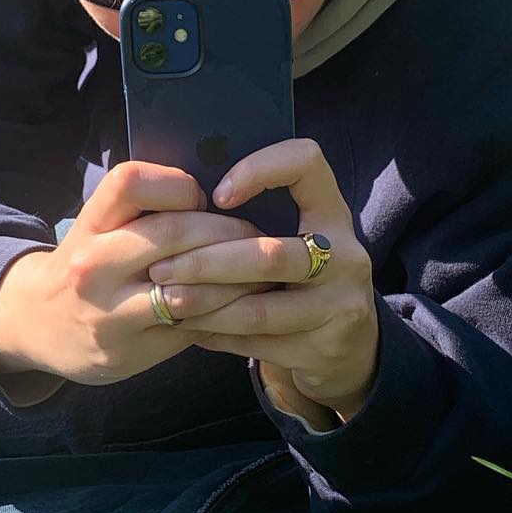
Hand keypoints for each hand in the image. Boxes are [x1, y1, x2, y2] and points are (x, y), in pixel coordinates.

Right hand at [0, 161, 266, 387]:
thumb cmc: (87, 265)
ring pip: (191, 290)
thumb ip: (144, 212)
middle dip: (228, 233)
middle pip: (173, 233)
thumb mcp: (98, 227)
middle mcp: (93, 265)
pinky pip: (190, 328)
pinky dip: (223, 315)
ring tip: (263, 273)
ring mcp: (109, 312)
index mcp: (89, 224)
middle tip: (257, 237)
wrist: (36, 324)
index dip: (179, 185)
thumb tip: (223, 195)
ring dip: (238, 280)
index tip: (202, 200)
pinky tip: (242, 306)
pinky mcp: (129, 350)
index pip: (133, 182)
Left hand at [146, 138, 377, 428]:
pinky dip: (216, 334)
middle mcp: (346, 256)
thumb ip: (257, 217)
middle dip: (205, 262)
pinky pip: (257, 343)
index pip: (307, 164)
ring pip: (258, 310)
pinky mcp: (324, 348)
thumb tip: (176, 197)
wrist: (350, 346)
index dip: (261, 170)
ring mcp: (339, 306)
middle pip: (269, 255)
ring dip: (204, 305)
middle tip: (161, 267)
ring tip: (167, 300)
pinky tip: (189, 327)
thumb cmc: (303, 276)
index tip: (217, 196)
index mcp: (333, 213)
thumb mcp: (297, 237)